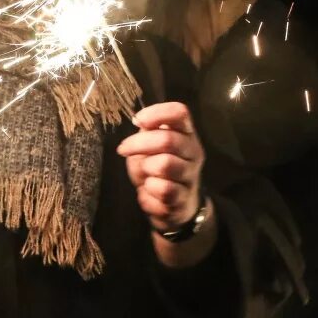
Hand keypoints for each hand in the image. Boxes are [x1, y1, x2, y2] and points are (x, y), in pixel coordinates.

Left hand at [117, 102, 204, 231]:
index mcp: (186, 133)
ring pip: (165, 164)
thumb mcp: (150, 145)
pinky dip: (149, 188)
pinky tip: (149, 189)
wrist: (171, 204)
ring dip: (146, 167)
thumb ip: (147, 130)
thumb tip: (140, 120)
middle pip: (168, 140)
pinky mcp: (183, 197)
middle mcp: (193, 152)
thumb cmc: (156, 167)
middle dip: (139, 144)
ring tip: (144, 171)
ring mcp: (191, 175)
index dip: (157, 113)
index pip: (180, 113)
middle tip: (123, 149)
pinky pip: (163, 189)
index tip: (137, 121)